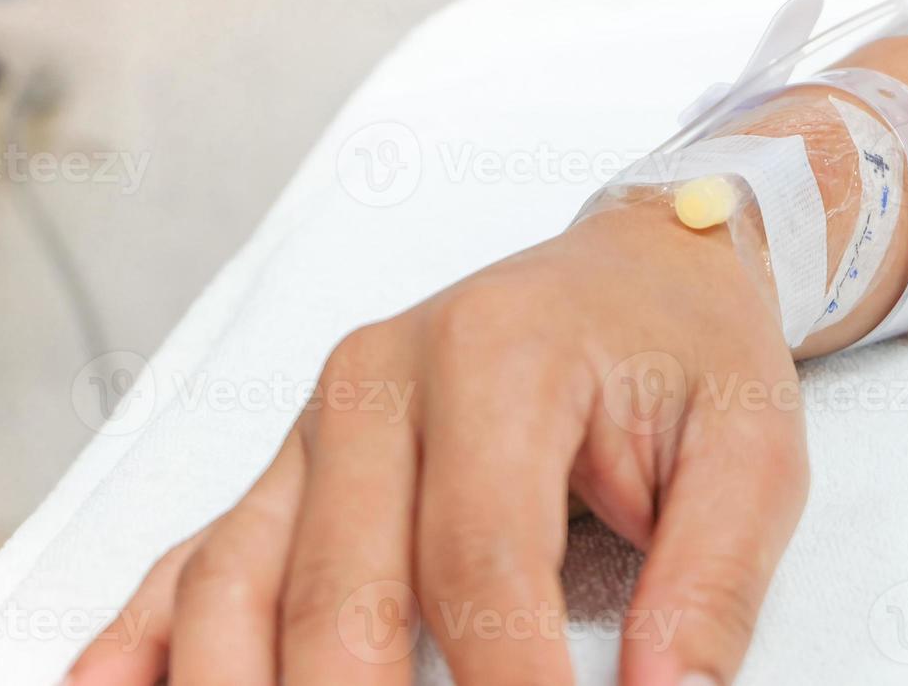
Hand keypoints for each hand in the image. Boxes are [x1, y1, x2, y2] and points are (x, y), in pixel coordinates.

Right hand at [69, 199, 808, 685]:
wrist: (641, 270)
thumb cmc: (690, 352)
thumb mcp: (753, 451)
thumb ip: (712, 579)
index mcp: (497, 358)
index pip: (478, 565)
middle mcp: (381, 379)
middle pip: (339, 590)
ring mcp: (321, 419)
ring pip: (241, 580)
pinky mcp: (300, 458)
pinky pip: (204, 549)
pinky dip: (154, 636)